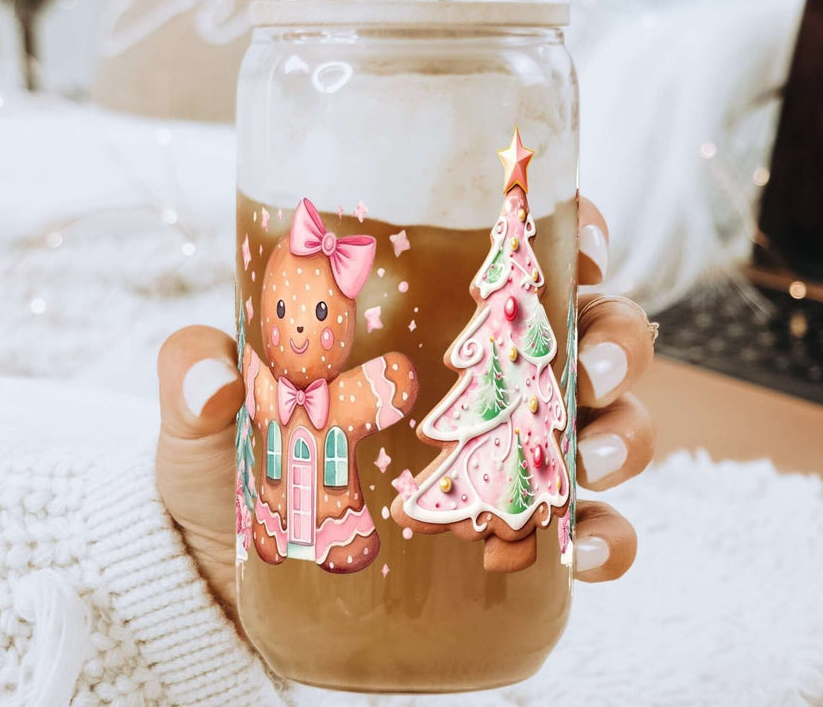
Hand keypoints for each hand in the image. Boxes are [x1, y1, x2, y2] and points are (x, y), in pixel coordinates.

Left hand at [155, 196, 655, 605]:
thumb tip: (214, 381)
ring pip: (607, 423)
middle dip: (615, 341)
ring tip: (593, 456)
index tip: (580, 245)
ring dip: (625, 433)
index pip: (519, 260)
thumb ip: (196, 376)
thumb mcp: (207, 417)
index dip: (571, 236)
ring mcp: (506, 454)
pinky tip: (587, 547)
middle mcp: (486, 381)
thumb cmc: (231, 474)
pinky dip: (608, 536)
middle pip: (586, 334)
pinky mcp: (510, 532)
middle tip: (588, 365)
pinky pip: (587, 528)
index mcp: (431, 323)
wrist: (230, 585)